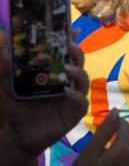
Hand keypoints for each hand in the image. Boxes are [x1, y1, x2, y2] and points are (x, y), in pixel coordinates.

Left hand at [0, 41, 88, 157]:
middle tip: (69, 45)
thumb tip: (4, 52)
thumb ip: (7, 72)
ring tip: (67, 69)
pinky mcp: (75, 113)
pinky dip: (76, 96)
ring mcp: (73, 97)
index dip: (72, 41)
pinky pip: (81, 102)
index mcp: (56, 74)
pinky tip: (66, 92)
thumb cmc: (20, 110)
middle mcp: (68, 82)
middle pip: (79, 63)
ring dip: (78, 72)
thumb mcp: (11, 89)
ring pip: (83, 80)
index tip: (73, 28)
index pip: (66, 54)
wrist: (20, 137)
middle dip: (77, 52)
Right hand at [66, 109, 128, 165]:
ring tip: (119, 140)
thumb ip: (104, 132)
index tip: (108, 120)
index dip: (119, 121)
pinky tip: (125, 158)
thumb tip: (116, 111)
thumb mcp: (88, 154)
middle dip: (128, 129)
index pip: (127, 128)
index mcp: (124, 150)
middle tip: (114, 128)